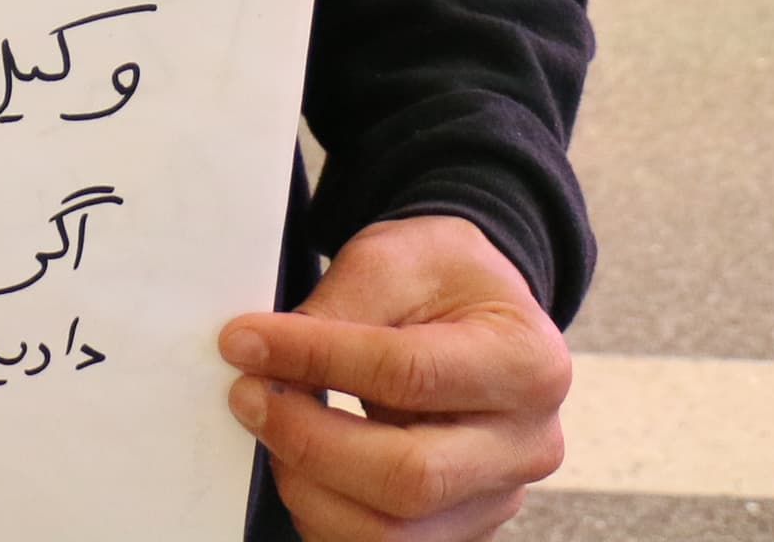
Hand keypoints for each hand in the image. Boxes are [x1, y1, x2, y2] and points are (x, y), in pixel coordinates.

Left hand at [220, 216, 568, 540]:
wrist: (477, 307)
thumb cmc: (442, 279)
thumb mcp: (395, 259)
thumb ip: (337, 308)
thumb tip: (261, 357)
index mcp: (527, 363)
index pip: (410, 376)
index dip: (317, 360)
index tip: (246, 341)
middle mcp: (527, 444)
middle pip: (411, 477)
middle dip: (309, 440)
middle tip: (247, 395)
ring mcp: (497, 497)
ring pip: (392, 531)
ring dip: (307, 486)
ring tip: (269, 426)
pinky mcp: (460, 528)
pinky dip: (324, 515)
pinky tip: (297, 465)